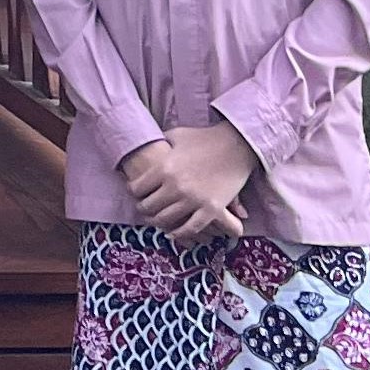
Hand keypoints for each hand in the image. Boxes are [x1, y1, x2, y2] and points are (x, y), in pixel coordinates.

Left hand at [125, 123, 255, 248]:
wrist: (236, 144)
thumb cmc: (204, 137)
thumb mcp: (176, 135)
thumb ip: (160, 143)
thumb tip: (147, 145)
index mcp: (164, 167)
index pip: (137, 188)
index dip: (133, 192)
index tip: (135, 193)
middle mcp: (175, 185)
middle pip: (148, 206)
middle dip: (143, 209)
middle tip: (142, 209)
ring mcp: (194, 199)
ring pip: (166, 220)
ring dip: (158, 222)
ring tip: (155, 220)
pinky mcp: (212, 209)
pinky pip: (190, 228)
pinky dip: (180, 233)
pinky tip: (173, 233)